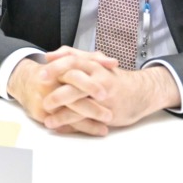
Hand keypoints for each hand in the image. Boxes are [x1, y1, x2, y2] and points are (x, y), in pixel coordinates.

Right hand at [9, 50, 118, 135]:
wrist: (25, 81)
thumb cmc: (55, 73)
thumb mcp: (71, 61)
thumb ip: (93, 59)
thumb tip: (113, 63)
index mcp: (59, 69)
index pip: (74, 78)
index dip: (89, 85)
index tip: (105, 93)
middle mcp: (49, 83)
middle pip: (70, 96)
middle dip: (90, 108)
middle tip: (108, 115)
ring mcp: (44, 99)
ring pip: (68, 114)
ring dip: (89, 122)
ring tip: (107, 126)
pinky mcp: (41, 113)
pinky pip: (63, 123)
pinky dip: (82, 127)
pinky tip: (97, 130)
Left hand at [40, 47, 181, 129]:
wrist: (140, 93)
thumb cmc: (112, 78)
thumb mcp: (95, 63)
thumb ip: (73, 57)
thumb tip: (49, 56)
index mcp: (94, 65)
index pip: (73, 60)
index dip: (57, 66)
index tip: (41, 71)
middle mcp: (99, 78)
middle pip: (76, 79)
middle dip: (58, 88)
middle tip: (41, 93)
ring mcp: (104, 96)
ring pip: (80, 102)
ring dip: (62, 110)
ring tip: (47, 116)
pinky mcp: (107, 112)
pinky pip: (86, 118)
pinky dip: (71, 123)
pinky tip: (58, 127)